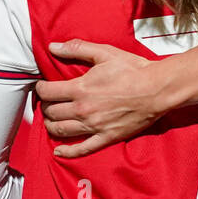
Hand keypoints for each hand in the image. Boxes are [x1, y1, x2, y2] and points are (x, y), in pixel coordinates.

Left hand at [35, 41, 163, 158]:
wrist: (157, 89)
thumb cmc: (133, 70)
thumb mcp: (104, 53)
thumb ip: (77, 49)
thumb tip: (53, 47)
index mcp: (81, 88)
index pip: (48, 92)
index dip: (40, 89)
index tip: (41, 86)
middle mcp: (84, 109)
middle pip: (52, 112)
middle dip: (46, 106)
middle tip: (48, 102)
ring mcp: (94, 126)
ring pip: (61, 130)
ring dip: (51, 126)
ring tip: (51, 120)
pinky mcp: (107, 137)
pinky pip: (83, 148)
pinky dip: (68, 151)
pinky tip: (59, 151)